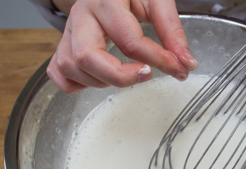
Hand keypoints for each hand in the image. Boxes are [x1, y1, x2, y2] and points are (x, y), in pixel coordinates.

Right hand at [48, 0, 197, 93]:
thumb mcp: (156, 0)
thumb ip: (172, 31)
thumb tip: (186, 63)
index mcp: (105, 1)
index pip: (130, 40)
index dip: (158, 60)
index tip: (179, 69)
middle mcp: (81, 16)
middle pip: (87, 57)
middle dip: (120, 76)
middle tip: (146, 75)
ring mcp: (68, 31)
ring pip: (71, 67)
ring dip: (101, 81)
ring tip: (125, 73)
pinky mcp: (63, 44)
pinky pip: (59, 73)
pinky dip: (78, 84)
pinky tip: (100, 78)